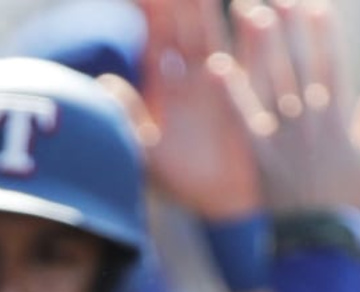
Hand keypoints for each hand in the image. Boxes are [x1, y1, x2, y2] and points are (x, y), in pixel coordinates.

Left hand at [106, 0, 259, 221]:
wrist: (219, 204)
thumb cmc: (181, 182)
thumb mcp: (148, 153)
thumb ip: (129, 118)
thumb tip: (106, 82)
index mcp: (163, 85)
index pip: (153, 35)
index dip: (148, 7)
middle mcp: (189, 76)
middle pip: (183, 22)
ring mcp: (218, 81)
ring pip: (211, 30)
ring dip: (208, 6)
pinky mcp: (244, 93)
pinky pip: (247, 58)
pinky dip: (251, 37)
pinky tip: (253, 14)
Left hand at [223, 0, 359, 214]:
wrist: (323, 244)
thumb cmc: (348, 202)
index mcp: (340, 119)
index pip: (332, 65)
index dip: (323, 33)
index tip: (315, 5)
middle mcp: (313, 122)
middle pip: (300, 63)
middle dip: (289, 26)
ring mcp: (287, 138)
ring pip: (273, 81)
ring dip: (262, 45)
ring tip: (249, 12)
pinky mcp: (263, 157)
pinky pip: (246, 119)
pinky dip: (233, 93)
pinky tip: (219, 67)